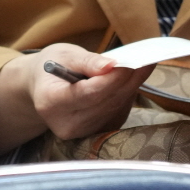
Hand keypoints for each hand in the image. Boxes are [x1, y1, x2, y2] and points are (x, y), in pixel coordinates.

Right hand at [0, 44, 151, 159]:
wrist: (42, 88)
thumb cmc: (52, 67)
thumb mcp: (64, 55)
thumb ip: (87, 61)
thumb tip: (112, 65)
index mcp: (51, 102)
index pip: (89, 93)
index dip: (113, 78)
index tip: (132, 62)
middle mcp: (64, 123)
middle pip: (105, 102)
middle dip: (128, 80)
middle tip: (146, 60)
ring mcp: (79, 133)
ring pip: (114, 108)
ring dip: (130, 87)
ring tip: (141, 66)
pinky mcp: (93, 134)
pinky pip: (117, 114)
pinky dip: (125, 96)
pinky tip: (128, 81)